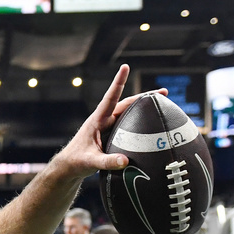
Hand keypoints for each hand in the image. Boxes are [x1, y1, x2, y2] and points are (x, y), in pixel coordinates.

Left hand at [48, 65, 163, 180]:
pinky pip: (129, 125)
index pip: (109, 98)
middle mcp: (104, 120)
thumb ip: (107, 162)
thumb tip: (125, 161)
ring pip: (128, 113)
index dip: (118, 82)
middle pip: (126, 104)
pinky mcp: (112, 134)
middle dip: (144, 97)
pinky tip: (153, 125)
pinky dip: (140, 122)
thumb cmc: (76, 162)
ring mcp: (108, 126)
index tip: (125, 67)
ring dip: (144, 108)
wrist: (69, 167)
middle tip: (164, 93)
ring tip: (163, 104)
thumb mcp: (91, 162)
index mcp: (97, 120)